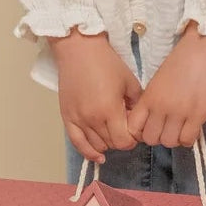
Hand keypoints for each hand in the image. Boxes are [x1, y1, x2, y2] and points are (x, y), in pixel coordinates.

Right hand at [50, 28, 141, 163]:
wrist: (79, 49)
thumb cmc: (106, 62)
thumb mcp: (130, 82)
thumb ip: (136, 106)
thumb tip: (138, 122)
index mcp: (109, 110)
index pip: (124, 142)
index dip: (133, 139)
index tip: (135, 131)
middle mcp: (92, 119)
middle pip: (111, 144)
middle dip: (121, 139)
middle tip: (125, 127)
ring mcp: (78, 119)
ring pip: (96, 145)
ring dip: (107, 143)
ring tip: (112, 131)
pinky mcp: (67, 117)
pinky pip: (76, 142)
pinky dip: (87, 152)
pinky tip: (97, 156)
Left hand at [127, 22, 205, 147]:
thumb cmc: (183, 59)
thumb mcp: (159, 79)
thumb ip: (153, 99)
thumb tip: (153, 117)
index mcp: (149, 96)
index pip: (133, 127)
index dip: (140, 132)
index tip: (150, 127)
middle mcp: (160, 107)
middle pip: (151, 139)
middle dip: (158, 136)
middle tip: (168, 128)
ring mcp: (179, 112)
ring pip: (169, 142)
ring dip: (174, 138)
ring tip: (181, 128)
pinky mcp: (198, 115)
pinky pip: (187, 140)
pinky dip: (188, 138)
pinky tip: (192, 127)